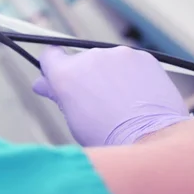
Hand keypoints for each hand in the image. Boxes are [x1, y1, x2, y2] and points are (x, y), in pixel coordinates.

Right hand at [33, 46, 190, 146]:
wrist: (152, 140)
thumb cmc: (109, 138)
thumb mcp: (74, 120)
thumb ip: (57, 95)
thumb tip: (40, 84)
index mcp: (66, 74)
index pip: (50, 55)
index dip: (54, 67)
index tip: (61, 78)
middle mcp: (89, 57)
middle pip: (81, 60)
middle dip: (87, 76)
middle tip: (99, 102)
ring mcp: (118, 54)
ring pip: (108, 61)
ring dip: (111, 74)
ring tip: (123, 103)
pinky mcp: (142, 56)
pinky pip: (131, 62)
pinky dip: (133, 75)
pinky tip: (139, 96)